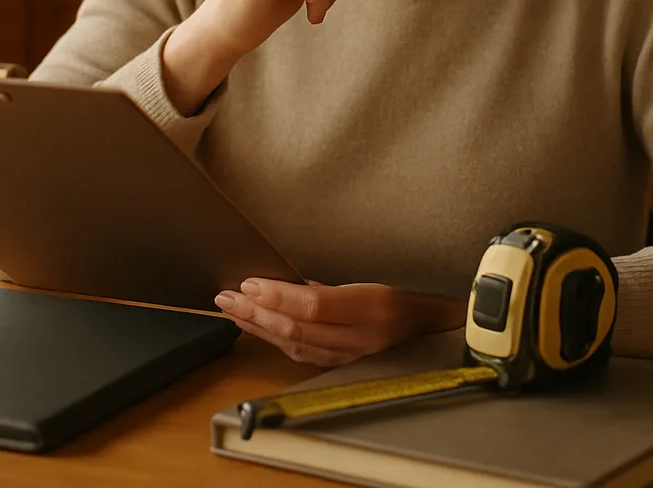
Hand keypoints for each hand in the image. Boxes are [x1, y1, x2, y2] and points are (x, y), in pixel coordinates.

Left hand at [214, 278, 466, 366]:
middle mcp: (360, 337)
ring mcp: (350, 357)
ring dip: (257, 327)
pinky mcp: (341, 367)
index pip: (315, 305)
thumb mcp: (369, 283)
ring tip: (230, 310)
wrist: (427, 334)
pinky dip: (273, 341)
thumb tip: (287, 283)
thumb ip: (329, 288)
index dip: (278, 296)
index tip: (249, 283)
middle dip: (256, 313)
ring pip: (294, 345)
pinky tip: (253, 328)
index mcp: (370, 308)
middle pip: (297, 328)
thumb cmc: (397, 300)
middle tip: (226, 297)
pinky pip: (301, 355)